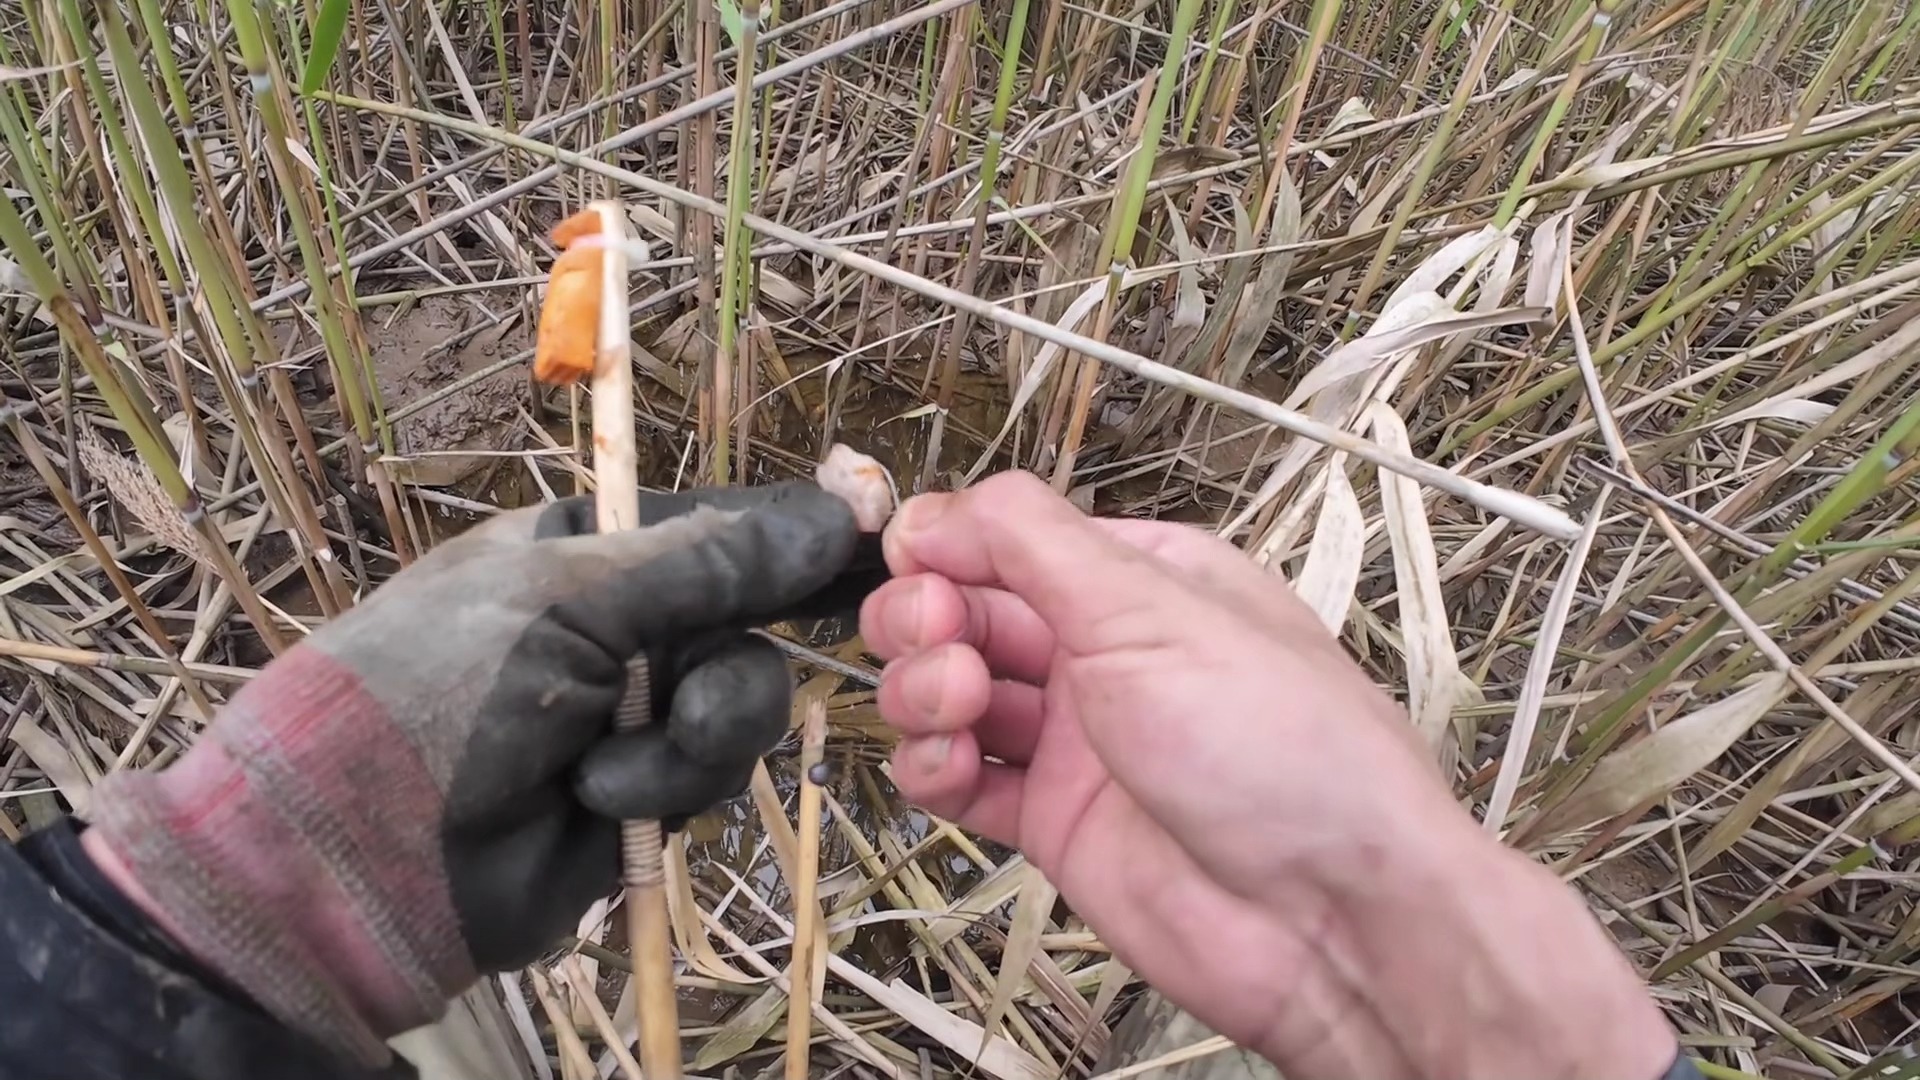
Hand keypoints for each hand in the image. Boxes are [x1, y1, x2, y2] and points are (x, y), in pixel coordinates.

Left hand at [85, 482, 880, 1064]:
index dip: (795, 538)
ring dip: (691, 738)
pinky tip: (596, 800)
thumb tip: (838, 506)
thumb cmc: (440, 691)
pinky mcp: (640, 792)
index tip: (876, 545)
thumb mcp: (568, 600)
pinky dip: (664, 786)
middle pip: (748, 619)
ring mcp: (630, 710)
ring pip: (743, 702)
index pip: (721, 525)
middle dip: (723, 666)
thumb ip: (708, 559)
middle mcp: (616, 621)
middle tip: (692, 688)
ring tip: (605, 767)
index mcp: (586, 546)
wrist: (357, 860)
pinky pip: (712, 773)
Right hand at [859, 472, 1676, 1079]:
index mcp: (1144, 581)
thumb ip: (1039, 546)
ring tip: (957, 703)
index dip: (950, 543)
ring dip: (924, 688)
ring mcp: (1079, 739)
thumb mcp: (1156, 612)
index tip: (914, 557)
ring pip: (951, 690)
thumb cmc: (1292, 754)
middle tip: (936, 635)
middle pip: (968, 609)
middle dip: (927, 612)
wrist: (1329, 918)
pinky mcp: (1055, 820)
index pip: (1012, 536)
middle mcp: (1107, 653)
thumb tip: (946, 503)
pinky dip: (933, 767)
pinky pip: (960, 778)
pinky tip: (951, 766)